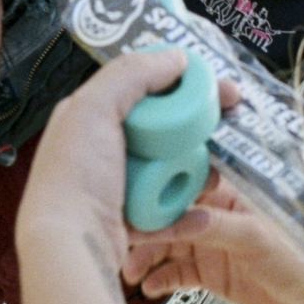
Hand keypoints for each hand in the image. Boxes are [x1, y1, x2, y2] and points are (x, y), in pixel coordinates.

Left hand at [16, 51, 201, 269]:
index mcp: (88, 117)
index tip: (218, 85)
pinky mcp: (128, 222)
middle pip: (161, 129)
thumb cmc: (75, 175)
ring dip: (197, 170)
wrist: (69, 246)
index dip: (181, 82)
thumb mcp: (94, 109)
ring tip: (219, 174)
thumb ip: (131, 75)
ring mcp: (115, 187)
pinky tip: (205, 211)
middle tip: (233, 123)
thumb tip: (174, 56)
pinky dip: (187, 211)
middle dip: (198, 127)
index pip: (141, 88)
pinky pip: (166, 211)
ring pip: (169, 170)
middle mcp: (100, 150)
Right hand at [119, 178, 303, 303]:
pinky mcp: (209, 273)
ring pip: (166, 247)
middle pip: (166, 219)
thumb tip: (174, 220)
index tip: (127, 207)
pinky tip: (150, 287)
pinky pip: (176, 273)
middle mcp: (214, 217)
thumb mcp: (255, 238)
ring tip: (130, 273)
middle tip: (119, 246)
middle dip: (142, 232)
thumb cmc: (298, 258)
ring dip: (145, 258)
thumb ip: (214, 226)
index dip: (153, 195)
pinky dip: (160, 279)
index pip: (181, 188)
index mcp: (227, 196)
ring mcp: (209, 245)